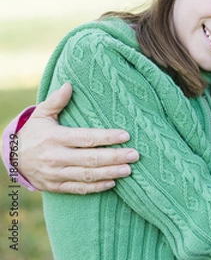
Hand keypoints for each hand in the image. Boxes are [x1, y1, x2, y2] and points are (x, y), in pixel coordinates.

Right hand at [17, 82, 139, 193]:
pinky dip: (95, 187)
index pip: (86, 138)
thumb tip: (69, 84)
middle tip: (135, 155)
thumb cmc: (33, 132)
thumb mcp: (41, 115)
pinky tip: (112, 183)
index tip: (125, 135)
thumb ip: (56, 101)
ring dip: (109, 173)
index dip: (107, 137)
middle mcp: (56, 157)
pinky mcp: (55, 186)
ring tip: (128, 169)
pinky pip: (77, 189)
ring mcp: (55, 174)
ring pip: (86, 176)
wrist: (11, 157)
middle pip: (90, 159)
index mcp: (55, 138)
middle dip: (114, 157)